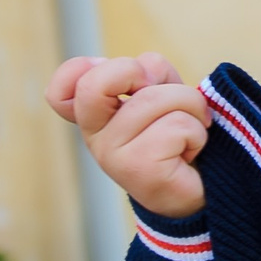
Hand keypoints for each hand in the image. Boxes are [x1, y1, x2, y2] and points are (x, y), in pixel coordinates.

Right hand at [46, 53, 210, 217]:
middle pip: (94, 83)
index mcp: (95, 117)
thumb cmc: (178, 134)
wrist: (200, 191)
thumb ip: (145, 71)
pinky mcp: (139, 171)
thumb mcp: (160, 90)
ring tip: (191, 128)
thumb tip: (143, 72)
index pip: (60, 90)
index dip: (83, 69)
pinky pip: (177, 126)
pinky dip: (197, 132)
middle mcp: (95, 138)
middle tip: (164, 91)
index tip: (125, 79)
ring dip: (190, 104)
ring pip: (154, 98)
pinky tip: (191, 151)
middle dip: (140, 71)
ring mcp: (112, 157)